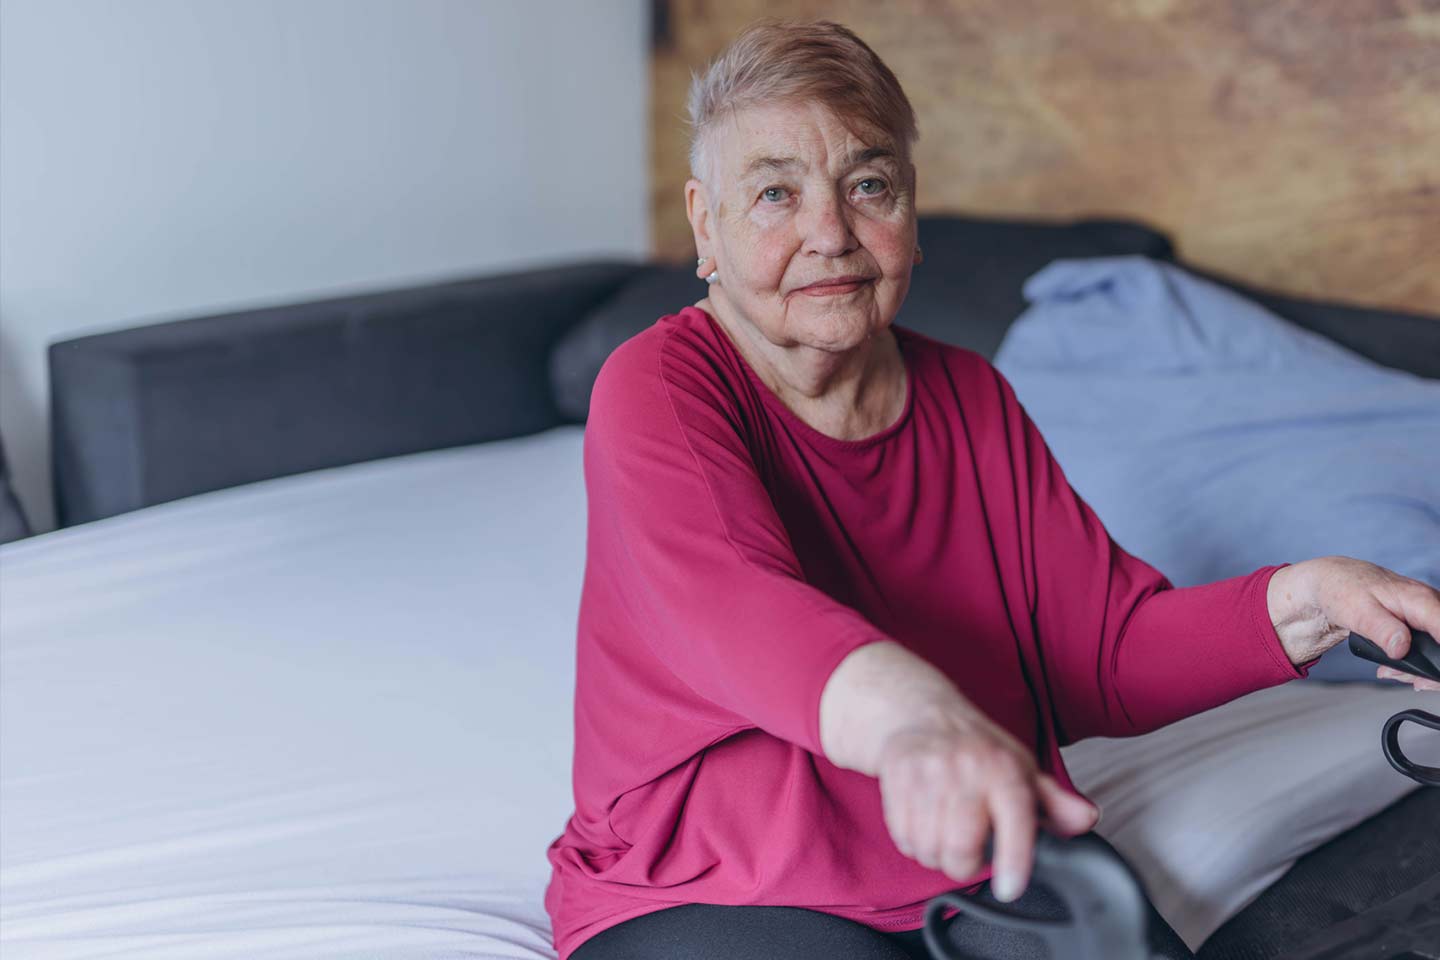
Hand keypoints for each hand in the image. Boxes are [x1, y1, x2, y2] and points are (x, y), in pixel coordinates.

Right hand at [875, 706, 1099, 903]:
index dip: (1013, 859)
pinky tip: (922, 823)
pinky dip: (913, 843)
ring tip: (943, 833)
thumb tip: (1086, 818)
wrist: (920, 713)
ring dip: (936, 855)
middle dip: (965, 864)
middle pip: (961, 847)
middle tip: (969, 850)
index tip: (1009, 888)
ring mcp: (928, 773)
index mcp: (1003, 768)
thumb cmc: (976, 749)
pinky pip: (904, 839)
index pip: (1015, 817)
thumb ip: (1055, 802)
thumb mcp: (1021, 769)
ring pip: (929, 848)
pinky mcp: (896, 779)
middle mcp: (965, 769)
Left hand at [1267, 557, 1439, 689]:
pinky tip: (1395, 668)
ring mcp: (1427, 615)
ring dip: (1423, 669)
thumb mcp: (1358, 611)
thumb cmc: (1343, 590)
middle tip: (1411, 681)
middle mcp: (1431, 606)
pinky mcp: (1421, 624)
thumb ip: (1382, 629)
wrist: (1333, 583)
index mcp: (1420, 599)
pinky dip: (1415, 663)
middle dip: (1433, 669)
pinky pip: (1429, 647)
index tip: (1432, 674)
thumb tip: (1402, 648)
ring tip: (1392, 673)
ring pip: (1438, 649)